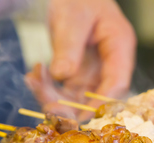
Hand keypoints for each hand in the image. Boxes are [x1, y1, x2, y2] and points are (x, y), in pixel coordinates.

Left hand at [26, 0, 135, 120]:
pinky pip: (67, 91)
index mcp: (120, 46)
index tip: (81, 114)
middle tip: (50, 107)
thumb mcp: (73, 17)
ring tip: (34, 82)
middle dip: (73, 106)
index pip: (118, 82)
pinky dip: (50, 89)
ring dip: (56, 97)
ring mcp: (95, 72)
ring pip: (79, 97)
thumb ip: (69, 46)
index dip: (102, 102)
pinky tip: (35, 78)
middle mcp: (110, 64)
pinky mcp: (80, 76)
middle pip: (97, 95)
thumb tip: (61, 75)